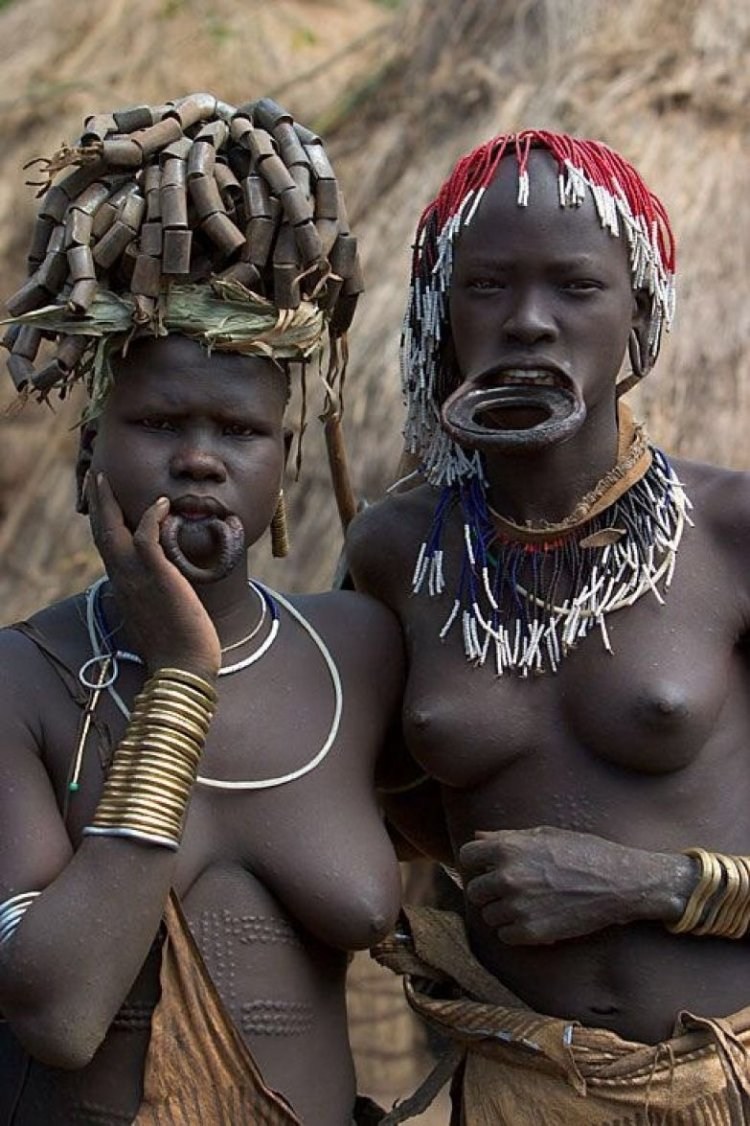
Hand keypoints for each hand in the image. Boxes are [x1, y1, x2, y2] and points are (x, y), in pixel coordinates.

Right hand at [88, 474, 220, 678]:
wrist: (183, 668)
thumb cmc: (178, 647)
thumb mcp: (160, 614)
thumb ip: (157, 594)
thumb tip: (168, 584)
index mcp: (123, 587)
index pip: (107, 546)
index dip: (103, 521)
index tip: (102, 501)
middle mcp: (123, 579)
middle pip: (101, 532)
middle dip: (97, 502)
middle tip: (96, 477)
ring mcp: (137, 577)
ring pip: (114, 529)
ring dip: (110, 501)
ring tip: (109, 478)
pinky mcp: (157, 576)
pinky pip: (147, 537)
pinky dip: (152, 516)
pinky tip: (161, 503)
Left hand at [459, 826, 693, 945]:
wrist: (619, 882)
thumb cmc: (583, 851)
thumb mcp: (544, 835)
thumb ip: (506, 837)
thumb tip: (478, 837)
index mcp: (508, 849)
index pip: (466, 857)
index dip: (476, 862)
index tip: (487, 868)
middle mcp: (508, 877)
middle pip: (475, 891)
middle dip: (489, 890)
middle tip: (511, 889)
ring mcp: (519, 907)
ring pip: (488, 916)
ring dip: (502, 912)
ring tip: (527, 904)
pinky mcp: (533, 932)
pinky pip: (505, 936)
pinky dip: (515, 931)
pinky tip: (534, 919)